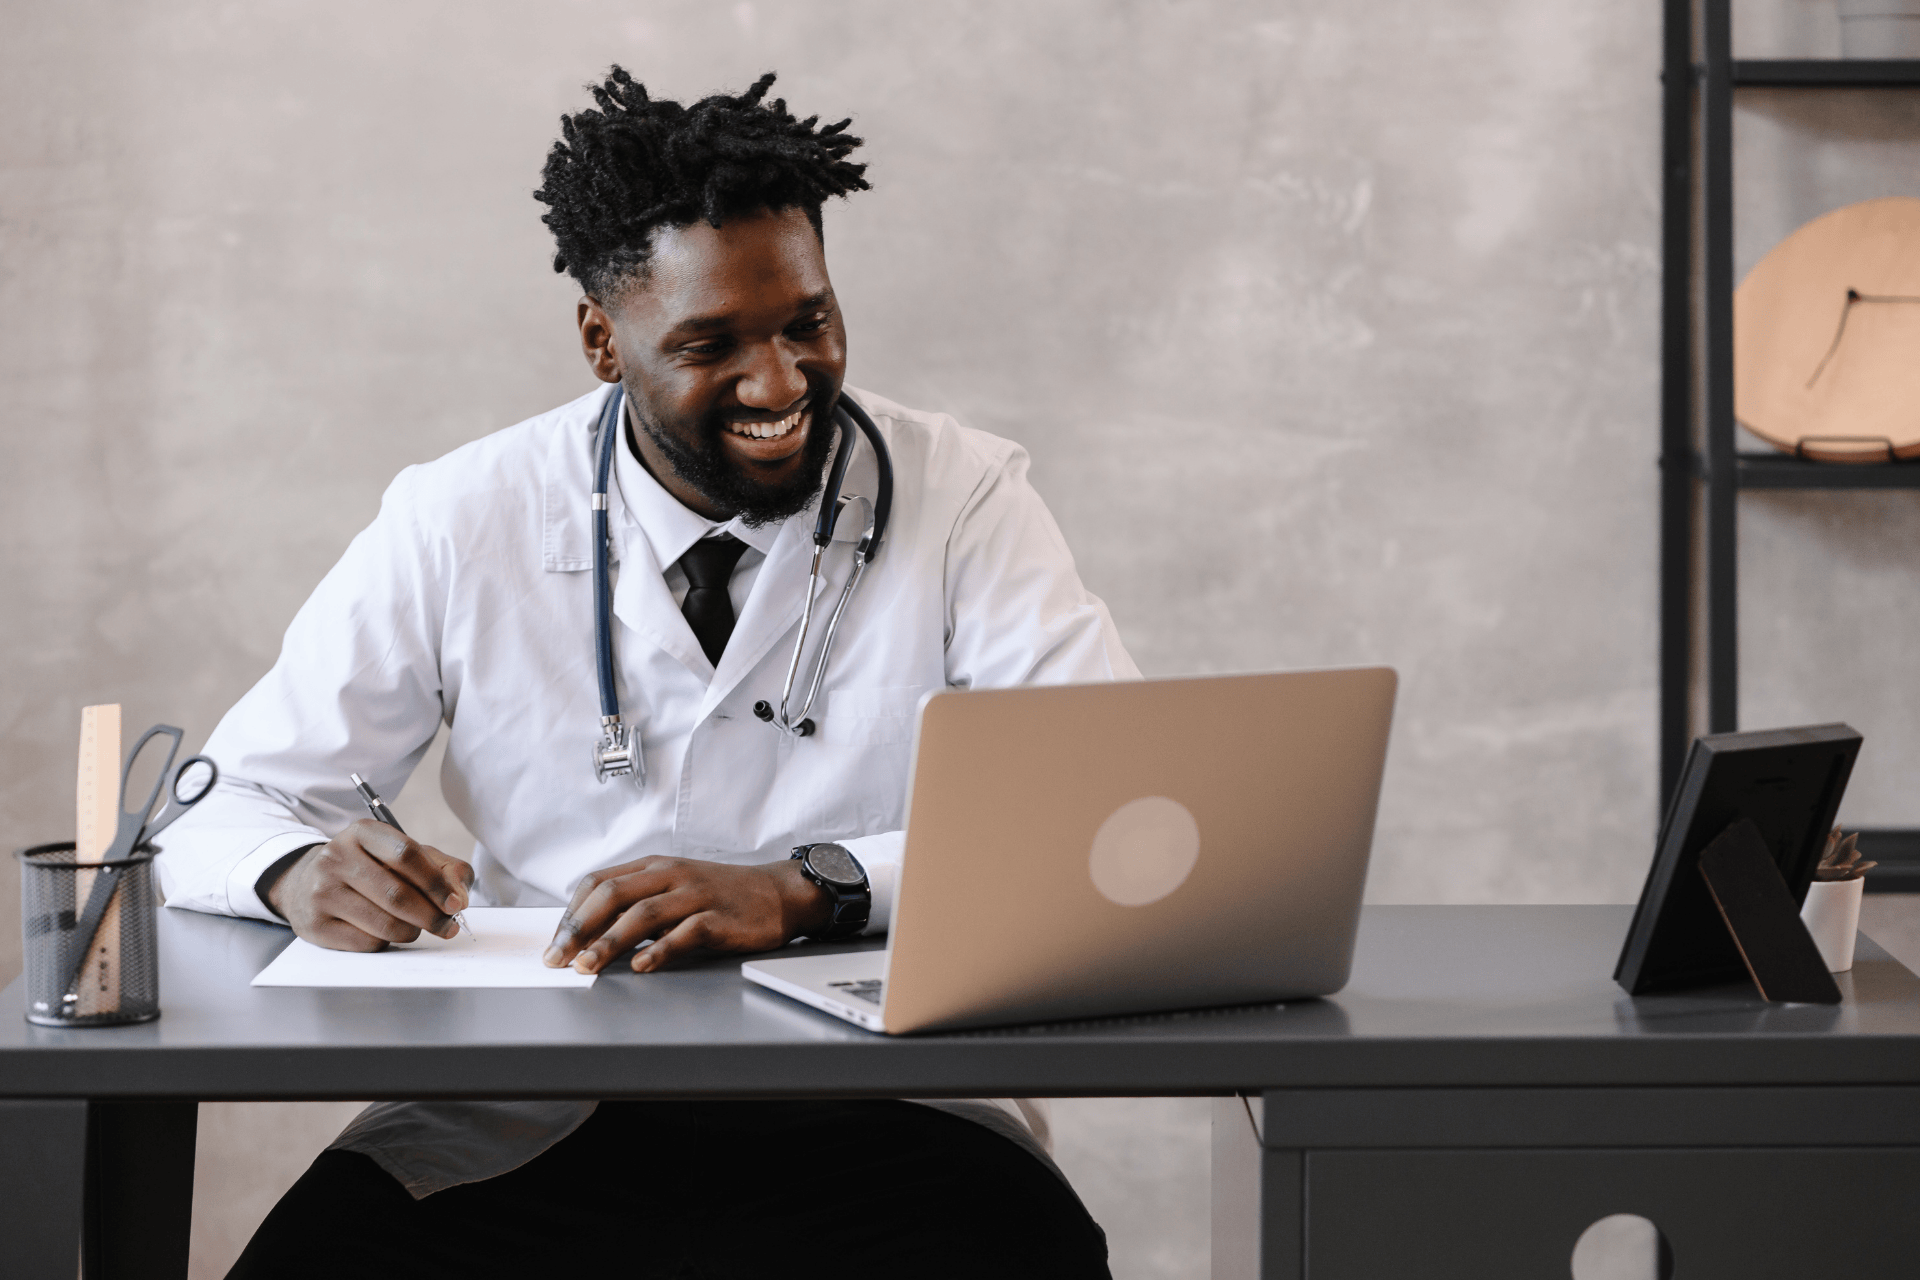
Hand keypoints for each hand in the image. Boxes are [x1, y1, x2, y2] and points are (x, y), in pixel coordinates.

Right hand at [266, 819, 474, 951]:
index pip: (406, 854)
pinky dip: (386, 943)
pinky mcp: (315, 925)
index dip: (437, 882)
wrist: (307, 883)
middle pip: (397, 894)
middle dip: (431, 916)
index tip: (456, 904)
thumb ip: (444, 869)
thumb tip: (459, 898)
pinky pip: (366, 943)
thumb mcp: (405, 856)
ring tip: (414, 928)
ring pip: (384, 924)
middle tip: (447, 926)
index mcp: (363, 832)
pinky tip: (384, 933)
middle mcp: (336, 857)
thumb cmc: (371, 869)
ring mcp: (321, 891)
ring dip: (411, 932)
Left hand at [543, 857, 831, 974]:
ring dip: (608, 942)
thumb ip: (636, 903)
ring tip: (587, 967)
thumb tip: (589, 933)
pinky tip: (641, 966)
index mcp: (654, 866)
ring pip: (641, 914)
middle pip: (612, 895)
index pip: (598, 882)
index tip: (554, 943)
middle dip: (578, 928)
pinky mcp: (718, 917)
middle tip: (557, 958)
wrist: (777, 893)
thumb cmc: (721, 895)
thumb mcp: (674, 888)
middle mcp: (670, 875)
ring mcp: (695, 894)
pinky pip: (683, 933)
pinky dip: (658, 950)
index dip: (571, 913)